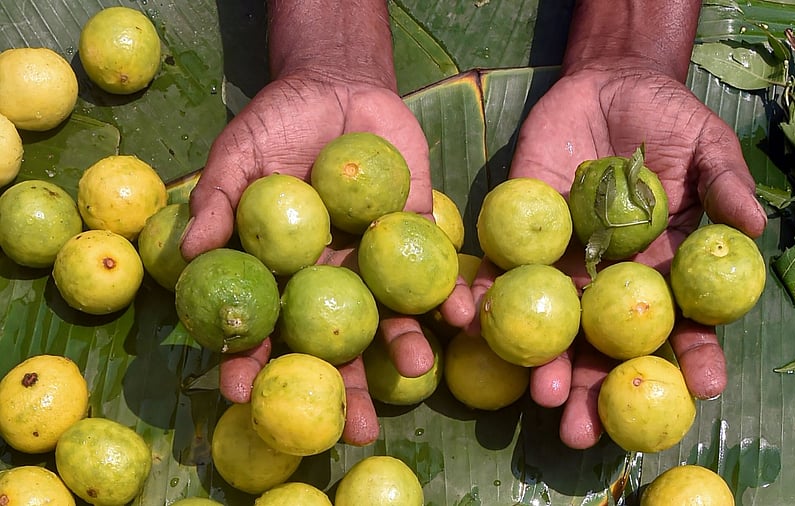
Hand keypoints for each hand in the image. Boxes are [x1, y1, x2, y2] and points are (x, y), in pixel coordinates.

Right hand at [180, 68, 473, 445]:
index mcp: (281, 272)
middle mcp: (329, 278)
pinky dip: (450, 292)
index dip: (252, 361)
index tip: (245, 394)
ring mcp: (375, 261)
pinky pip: (435, 270)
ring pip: (388, 316)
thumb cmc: (276, 125)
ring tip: (414, 371)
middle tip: (352, 429)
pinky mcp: (416, 235)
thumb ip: (217, 202)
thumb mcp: (238, 157)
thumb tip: (188, 254)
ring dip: (401, 346)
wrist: (337, 87)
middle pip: (334, 343)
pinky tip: (462, 314)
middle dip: (343, 387)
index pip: (264, 327)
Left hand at [468, 62, 767, 449]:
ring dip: (548, 364)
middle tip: (593, 431)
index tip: (703, 389)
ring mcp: (565, 259)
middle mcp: (611, 276)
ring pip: (555, 322)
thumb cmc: (667, 119)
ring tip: (545, 402)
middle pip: (607, 343)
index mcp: (661, 267)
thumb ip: (724, 185)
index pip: (680, 322)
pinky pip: (503, 269)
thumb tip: (755, 226)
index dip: (692, 355)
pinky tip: (482, 322)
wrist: (608, 84)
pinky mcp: (523, 233)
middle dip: (600, 388)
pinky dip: (489, 295)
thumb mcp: (706, 146)